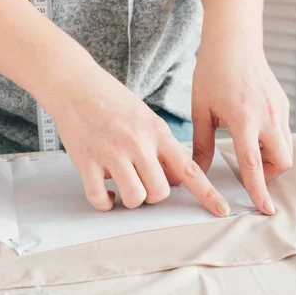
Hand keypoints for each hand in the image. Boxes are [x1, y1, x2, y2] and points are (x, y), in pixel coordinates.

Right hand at [42, 58, 230, 214]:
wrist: (74, 84)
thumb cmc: (111, 100)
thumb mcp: (146, 118)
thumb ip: (161, 148)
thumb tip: (173, 180)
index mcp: (157, 133)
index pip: (189, 169)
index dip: (207, 194)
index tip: (221, 210)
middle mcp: (137, 144)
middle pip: (159, 193)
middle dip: (153, 196)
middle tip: (142, 182)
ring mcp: (111, 154)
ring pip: (134, 198)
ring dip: (130, 200)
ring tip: (122, 186)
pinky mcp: (87, 163)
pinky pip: (100, 199)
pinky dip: (105, 203)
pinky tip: (105, 194)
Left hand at [192, 24, 292, 214]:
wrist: (233, 41)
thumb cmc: (213, 71)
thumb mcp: (200, 110)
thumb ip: (200, 144)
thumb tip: (197, 171)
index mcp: (243, 119)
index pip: (254, 165)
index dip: (259, 190)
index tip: (265, 208)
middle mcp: (267, 116)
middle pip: (282, 162)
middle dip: (269, 175)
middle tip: (249, 171)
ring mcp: (278, 110)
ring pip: (287, 149)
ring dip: (272, 159)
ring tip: (249, 150)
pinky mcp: (282, 104)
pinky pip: (285, 133)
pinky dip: (274, 143)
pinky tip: (254, 133)